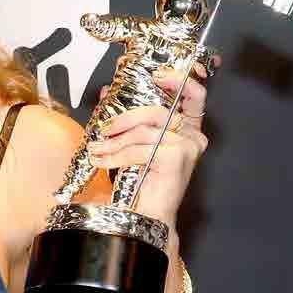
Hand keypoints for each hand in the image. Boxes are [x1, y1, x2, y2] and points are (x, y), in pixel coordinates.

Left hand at [87, 59, 218, 227]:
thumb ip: (127, 120)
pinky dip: (116, 155)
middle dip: (125, 117)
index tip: (157, 75)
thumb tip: (105, 93)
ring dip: (115, 141)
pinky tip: (103, 161)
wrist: (148, 217)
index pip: (194, 94)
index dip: (178, 79)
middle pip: (156, 111)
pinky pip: (139, 148)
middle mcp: (193, 137)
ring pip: (143, 131)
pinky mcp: (176, 158)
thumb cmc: (143, 184)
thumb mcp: (135, 144)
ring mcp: (187, 147)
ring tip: (98, 149)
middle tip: (105, 127)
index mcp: (189, 130)